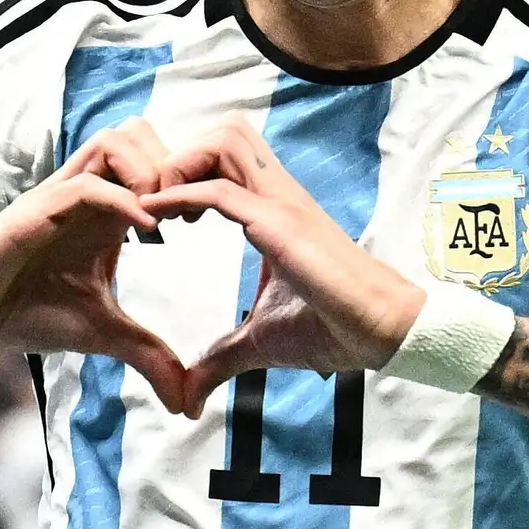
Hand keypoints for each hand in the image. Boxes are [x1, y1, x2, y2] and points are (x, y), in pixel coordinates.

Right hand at [0, 121, 187, 404]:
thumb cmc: (28, 310)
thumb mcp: (102, 334)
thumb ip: (147, 355)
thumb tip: (187, 403)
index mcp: (109, 212)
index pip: (158, 161)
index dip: (191, 179)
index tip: (212, 221)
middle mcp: (89, 193)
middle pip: (143, 132)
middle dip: (177, 162)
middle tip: (193, 212)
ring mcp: (63, 195)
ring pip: (117, 139)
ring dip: (151, 171)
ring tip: (168, 218)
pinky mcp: (37, 208)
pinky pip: (86, 183)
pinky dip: (121, 199)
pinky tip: (146, 233)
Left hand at [143, 118, 425, 402]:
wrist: (378, 332)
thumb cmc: (331, 330)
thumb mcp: (259, 343)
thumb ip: (221, 358)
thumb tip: (189, 396)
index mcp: (275, 211)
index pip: (227, 161)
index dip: (187, 174)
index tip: (159, 214)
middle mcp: (279, 195)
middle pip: (224, 132)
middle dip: (181, 155)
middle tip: (158, 202)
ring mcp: (282, 203)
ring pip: (223, 142)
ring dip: (180, 165)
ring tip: (158, 206)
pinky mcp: (280, 223)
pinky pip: (219, 191)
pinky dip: (177, 195)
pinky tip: (150, 216)